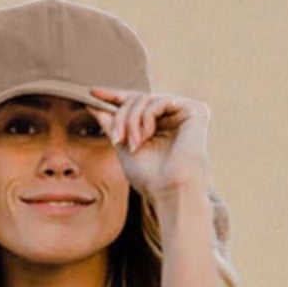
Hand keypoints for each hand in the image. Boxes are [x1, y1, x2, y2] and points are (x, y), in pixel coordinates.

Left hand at [88, 84, 210, 198]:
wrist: (171, 193)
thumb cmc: (150, 179)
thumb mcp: (123, 146)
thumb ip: (111, 124)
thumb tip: (92, 102)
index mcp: (160, 125)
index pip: (136, 104)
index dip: (114, 97)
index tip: (93, 93)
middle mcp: (173, 116)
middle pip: (137, 98)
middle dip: (122, 117)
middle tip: (116, 139)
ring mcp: (184, 112)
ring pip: (146, 98)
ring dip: (131, 121)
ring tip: (132, 144)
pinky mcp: (194, 110)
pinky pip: (160, 100)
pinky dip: (146, 116)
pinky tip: (146, 136)